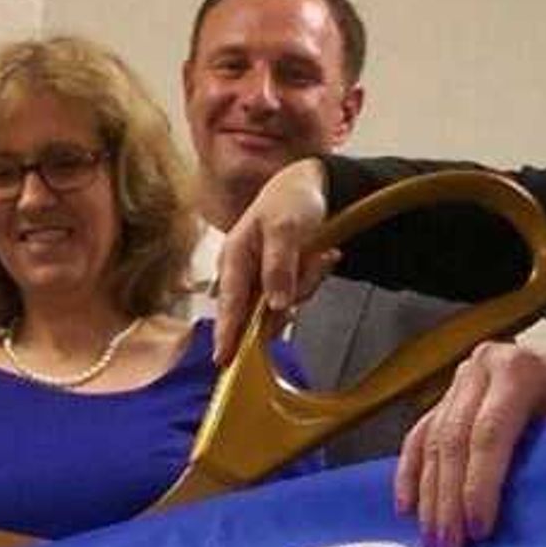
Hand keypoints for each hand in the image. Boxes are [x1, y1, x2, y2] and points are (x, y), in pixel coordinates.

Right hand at [210, 160, 337, 358]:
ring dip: (307, 281)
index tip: (224, 359)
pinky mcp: (279, 282)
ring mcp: (261, 279)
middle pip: (263, 309)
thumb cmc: (290, 200)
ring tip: (318, 251)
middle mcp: (242, 272)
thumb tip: (274, 305)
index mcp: (234, 256)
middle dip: (294, 292)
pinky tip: (322, 255)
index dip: (227, 333)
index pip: (230, 303)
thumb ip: (278, 266)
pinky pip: (297, 296)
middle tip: (314, 259)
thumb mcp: (285, 227)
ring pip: (285, 304)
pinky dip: (313, 278)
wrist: (311, 187)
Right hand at [394, 340, 545, 546]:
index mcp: (520, 369)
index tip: (478, 529)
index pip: (489, 433)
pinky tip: (408, 507)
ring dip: (429, 496)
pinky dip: (412, 474)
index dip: (479, 485)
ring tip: (433, 539)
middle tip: (449, 546)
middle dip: (448, 500)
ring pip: (432, 441)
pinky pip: (420, 436)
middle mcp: (483, 367)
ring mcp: (462, 380)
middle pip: (453, 440)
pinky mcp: (448, 396)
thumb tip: (526, 504)